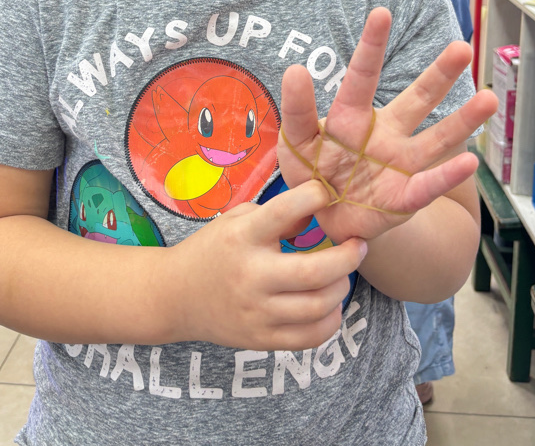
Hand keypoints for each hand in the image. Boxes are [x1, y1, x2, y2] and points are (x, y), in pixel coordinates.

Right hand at [169, 179, 365, 350]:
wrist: (175, 296)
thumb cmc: (212, 249)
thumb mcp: (236, 219)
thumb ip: (277, 214)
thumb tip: (319, 214)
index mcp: (244, 237)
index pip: (284, 212)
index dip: (314, 197)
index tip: (329, 194)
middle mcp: (252, 275)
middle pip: (315, 271)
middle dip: (348, 256)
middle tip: (359, 245)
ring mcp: (257, 312)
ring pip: (319, 306)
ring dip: (342, 287)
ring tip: (343, 274)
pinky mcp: (262, 339)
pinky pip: (311, 336)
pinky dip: (331, 320)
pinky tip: (330, 304)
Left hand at [278, 7, 495, 247]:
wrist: (325, 218)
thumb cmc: (311, 172)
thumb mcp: (296, 141)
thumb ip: (298, 110)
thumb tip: (295, 69)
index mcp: (352, 116)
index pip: (363, 76)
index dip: (372, 46)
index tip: (381, 13)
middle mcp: (384, 134)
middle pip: (417, 100)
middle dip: (439, 74)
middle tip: (462, 47)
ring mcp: (399, 164)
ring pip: (436, 138)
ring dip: (462, 120)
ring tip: (488, 99)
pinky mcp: (403, 198)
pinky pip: (427, 185)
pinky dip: (447, 175)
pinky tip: (470, 161)